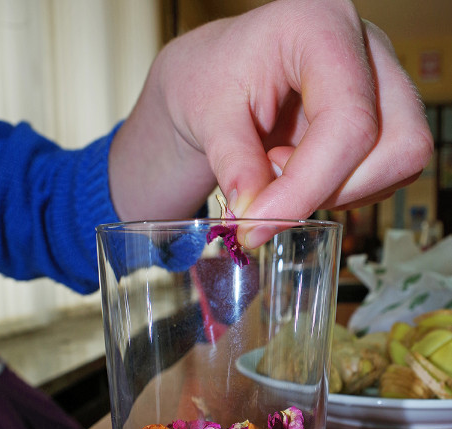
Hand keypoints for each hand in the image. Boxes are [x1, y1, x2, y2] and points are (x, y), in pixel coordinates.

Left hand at [109, 0, 432, 243]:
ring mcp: (385, 84)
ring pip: (401, 164)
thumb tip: (255, 215)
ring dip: (338, 191)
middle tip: (271, 182)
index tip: (259, 221)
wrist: (217, 80)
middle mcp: (368, 50)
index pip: (347, 120)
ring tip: (280, 169)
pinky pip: (387, 177)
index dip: (307, 185)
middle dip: (333, 188)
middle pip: (399, 144)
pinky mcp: (386, 119)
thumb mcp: (206, 117)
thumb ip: (233, 164)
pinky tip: (302, 172)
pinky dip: (342, 191)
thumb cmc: (211, 79)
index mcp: (322, 27)